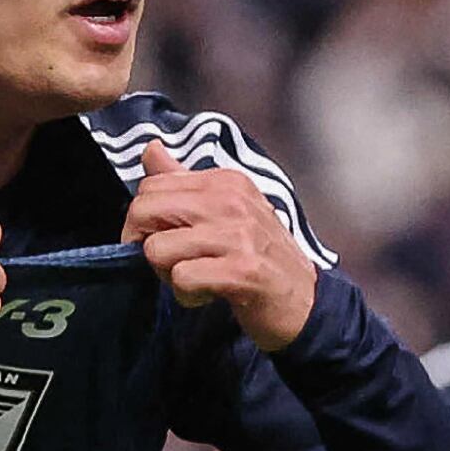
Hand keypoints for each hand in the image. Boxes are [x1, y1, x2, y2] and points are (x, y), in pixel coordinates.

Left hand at [122, 142, 317, 350]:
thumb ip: (184, 181)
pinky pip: (182, 278)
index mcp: (225, 181)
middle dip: (145, 245)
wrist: (306, 301)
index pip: (150, 187)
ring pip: (156, 249)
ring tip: (198, 279)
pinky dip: (187, 295)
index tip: (165, 240)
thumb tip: (151, 149)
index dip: (143, 221)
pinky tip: (208, 295)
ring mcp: (239, 235)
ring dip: (168, 275)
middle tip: (174, 263)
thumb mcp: (226, 210)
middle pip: (143, 212)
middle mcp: (232, 201)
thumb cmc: (260, 256)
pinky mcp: (243, 270)